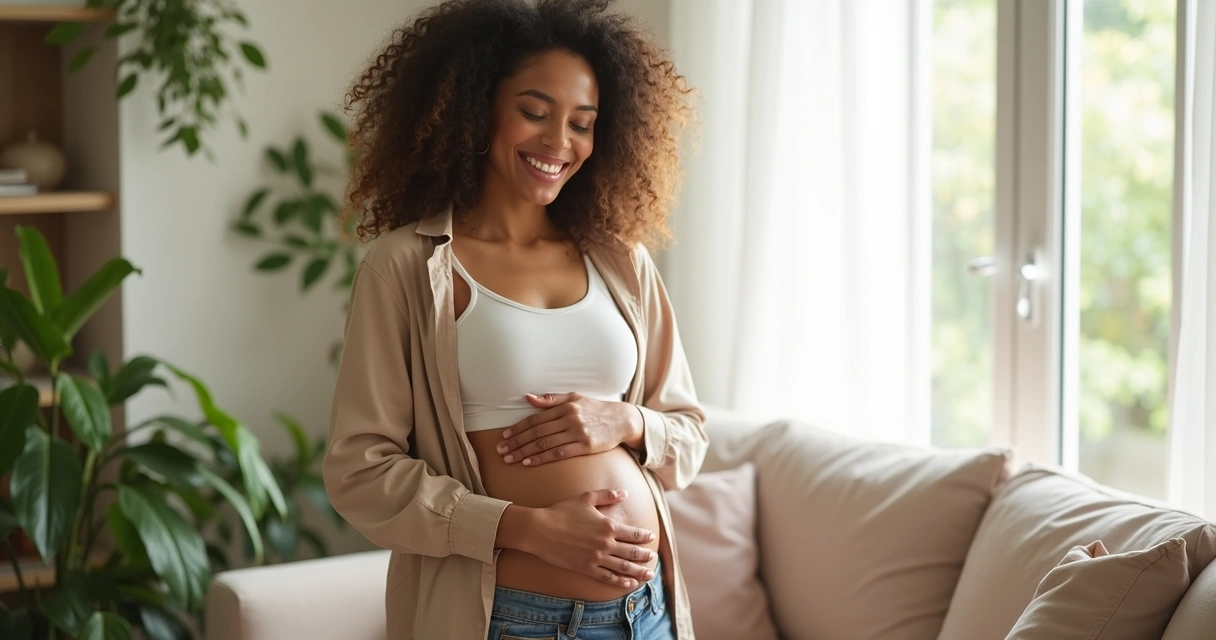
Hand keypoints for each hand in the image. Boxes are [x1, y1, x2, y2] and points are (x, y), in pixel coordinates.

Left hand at [496, 393, 642, 465]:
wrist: (621, 420)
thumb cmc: (595, 409)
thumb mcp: (575, 398)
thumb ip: (551, 400)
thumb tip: (528, 398)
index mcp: (565, 406)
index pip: (536, 418)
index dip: (518, 428)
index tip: (505, 435)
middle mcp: (570, 419)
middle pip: (537, 432)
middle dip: (517, 442)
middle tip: (501, 450)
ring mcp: (577, 433)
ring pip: (545, 444)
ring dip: (524, 452)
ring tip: (510, 458)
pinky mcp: (584, 447)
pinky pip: (558, 454)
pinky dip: (541, 458)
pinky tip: (529, 462)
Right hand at [526, 490, 656, 587]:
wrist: (540, 529)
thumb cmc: (562, 511)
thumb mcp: (586, 498)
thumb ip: (607, 495)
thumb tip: (624, 493)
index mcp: (608, 526)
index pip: (633, 533)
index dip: (644, 537)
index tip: (651, 538)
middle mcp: (605, 543)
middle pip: (632, 552)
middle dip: (645, 556)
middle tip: (653, 558)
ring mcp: (596, 558)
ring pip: (623, 567)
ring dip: (638, 572)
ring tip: (648, 575)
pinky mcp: (586, 568)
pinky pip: (607, 577)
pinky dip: (620, 582)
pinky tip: (628, 584)